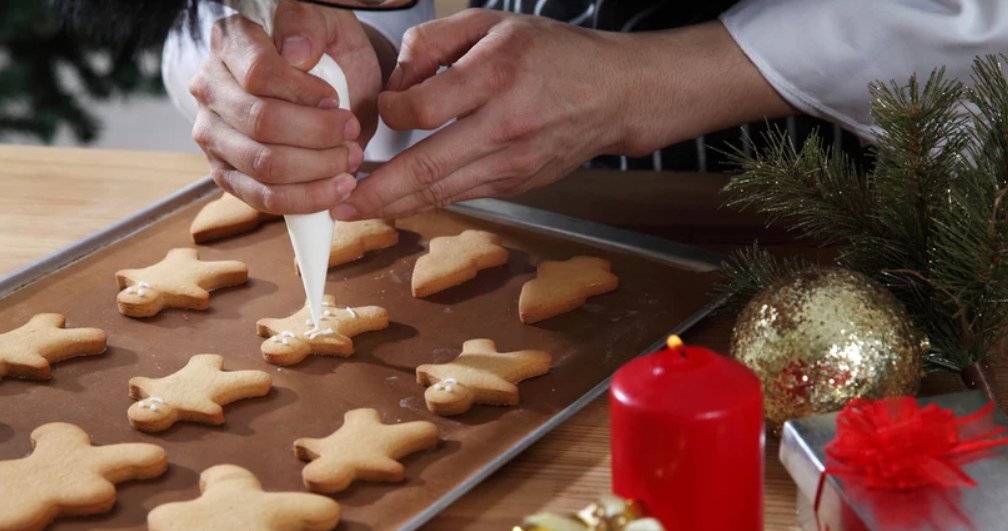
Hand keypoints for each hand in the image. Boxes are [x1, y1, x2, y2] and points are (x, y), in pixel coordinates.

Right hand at [189, 1, 381, 213]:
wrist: (329, 82)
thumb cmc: (325, 53)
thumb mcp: (326, 23)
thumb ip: (308, 24)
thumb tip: (297, 53)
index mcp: (231, 43)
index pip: (260, 74)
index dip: (305, 94)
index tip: (336, 101)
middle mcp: (211, 88)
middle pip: (263, 124)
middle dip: (319, 136)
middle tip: (352, 135)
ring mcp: (213, 134)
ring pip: (264, 165)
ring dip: (318, 170)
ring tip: (349, 161)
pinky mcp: (226, 172)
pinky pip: (263, 197)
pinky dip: (307, 199)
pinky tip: (336, 189)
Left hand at [330, 9, 629, 219]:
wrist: (616, 95)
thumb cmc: (555, 55)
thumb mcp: (494, 23)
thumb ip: (434, 41)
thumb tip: (395, 85)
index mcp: (498, 76)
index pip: (424, 110)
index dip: (390, 113)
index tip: (381, 110)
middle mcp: (506, 126)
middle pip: (429, 167)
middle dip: (377, 191)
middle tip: (338, 203)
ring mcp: (513, 163)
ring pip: (443, 192)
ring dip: (395, 205)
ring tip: (355, 210)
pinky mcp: (516, 184)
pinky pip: (462, 195)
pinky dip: (427, 200)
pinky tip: (399, 202)